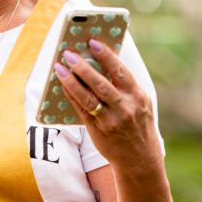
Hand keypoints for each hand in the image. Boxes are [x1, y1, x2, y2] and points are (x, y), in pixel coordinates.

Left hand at [53, 40, 161, 169]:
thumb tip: (102, 64)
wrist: (140, 159)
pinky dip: (71, 97)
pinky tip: (62, 86)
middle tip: (69, 54)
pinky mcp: (98, 131)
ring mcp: (111, 121)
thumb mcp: (141, 104)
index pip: (120, 72)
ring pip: (88, 98)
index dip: (107, 56)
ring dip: (72, 81)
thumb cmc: (138, 125)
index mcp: (138, 96)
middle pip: (101, 84)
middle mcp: (125, 108)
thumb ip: (125, 87)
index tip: (93, 42)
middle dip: (83, 67)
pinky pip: (81, 111)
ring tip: (59, 67)